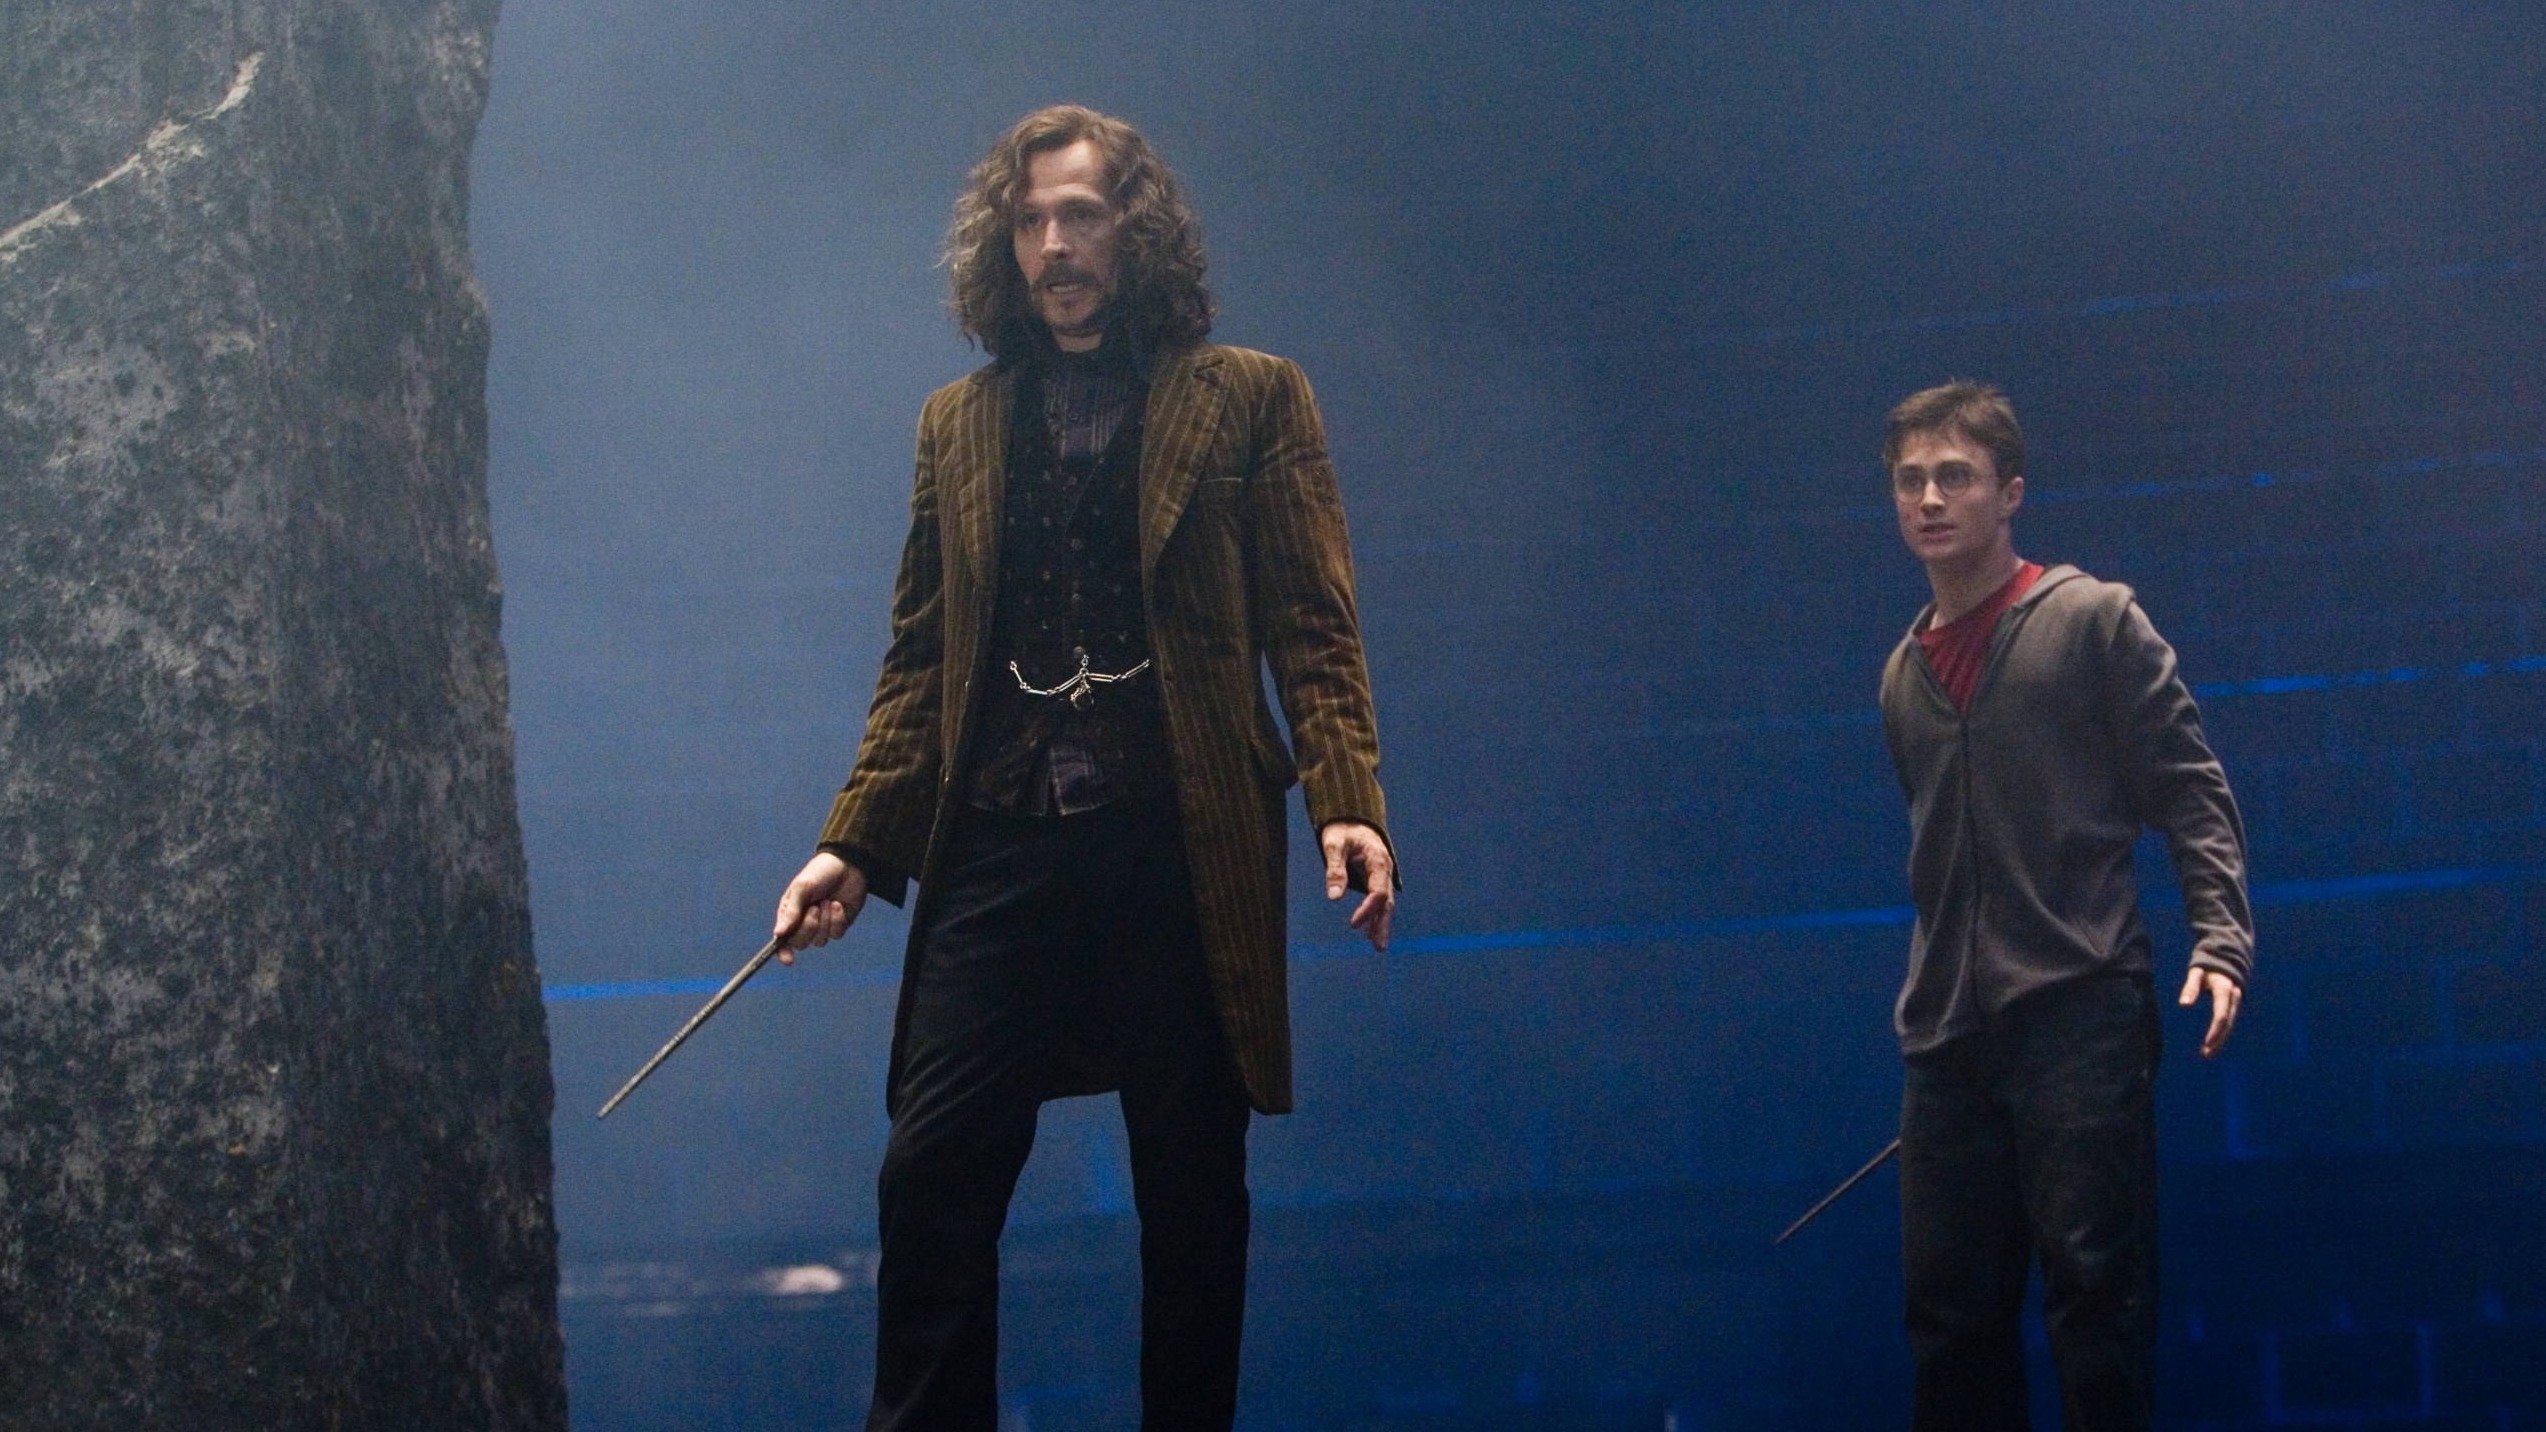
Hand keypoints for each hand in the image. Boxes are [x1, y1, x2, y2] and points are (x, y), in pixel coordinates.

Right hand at [773, 851, 867, 963]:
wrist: (847, 865)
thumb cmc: (819, 873)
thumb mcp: (802, 888)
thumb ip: (791, 911)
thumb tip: (778, 934)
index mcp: (789, 914)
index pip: (782, 940)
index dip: (783, 953)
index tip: (789, 960)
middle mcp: (803, 923)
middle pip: (800, 943)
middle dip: (808, 927)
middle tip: (815, 907)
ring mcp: (822, 926)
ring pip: (820, 941)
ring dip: (824, 921)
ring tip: (828, 900)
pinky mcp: (838, 925)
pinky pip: (836, 935)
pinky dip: (837, 920)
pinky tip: (838, 905)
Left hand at [1321, 820, 1395, 952]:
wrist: (1351, 817)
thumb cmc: (1342, 829)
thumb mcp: (1334, 845)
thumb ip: (1335, 870)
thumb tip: (1334, 897)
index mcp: (1378, 860)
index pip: (1378, 891)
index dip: (1367, 909)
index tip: (1353, 924)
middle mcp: (1384, 869)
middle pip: (1386, 901)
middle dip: (1381, 923)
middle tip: (1377, 946)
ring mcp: (1382, 874)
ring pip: (1385, 903)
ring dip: (1380, 923)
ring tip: (1377, 945)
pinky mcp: (1376, 878)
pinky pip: (1379, 899)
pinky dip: (1376, 915)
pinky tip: (1369, 931)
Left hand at [2178, 967, 2241, 1057]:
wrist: (2227, 958)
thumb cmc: (2207, 966)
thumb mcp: (2197, 973)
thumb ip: (2191, 987)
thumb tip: (2184, 1005)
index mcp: (2225, 989)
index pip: (2221, 1015)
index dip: (2215, 1031)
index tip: (2206, 1044)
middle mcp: (2234, 997)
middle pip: (2228, 1023)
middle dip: (2218, 1040)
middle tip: (2206, 1054)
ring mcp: (2237, 1001)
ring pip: (2231, 1024)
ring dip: (2221, 1039)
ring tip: (2208, 1053)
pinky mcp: (2234, 1005)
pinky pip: (2229, 1021)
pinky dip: (2222, 1033)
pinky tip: (2214, 1043)